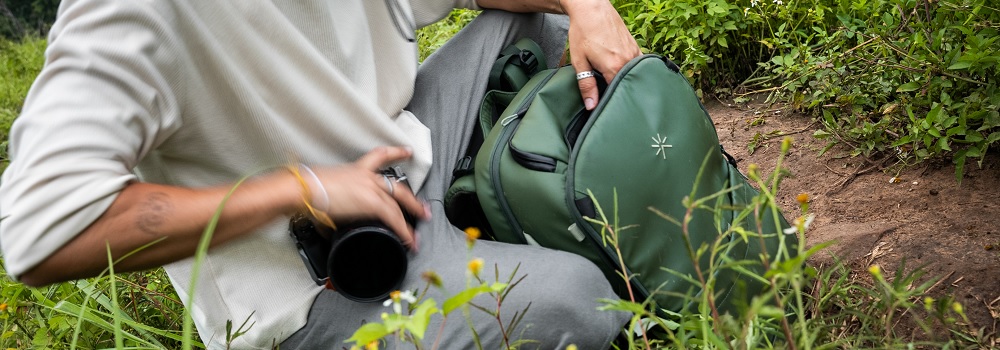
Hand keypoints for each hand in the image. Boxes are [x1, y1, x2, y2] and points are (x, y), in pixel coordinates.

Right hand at [310, 147, 429, 250]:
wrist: (303, 188)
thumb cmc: (306, 189)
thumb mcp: (325, 189)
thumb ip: (332, 202)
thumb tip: (326, 219)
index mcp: (355, 169)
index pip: (380, 156)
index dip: (396, 152)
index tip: (407, 151)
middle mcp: (367, 176)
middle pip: (397, 186)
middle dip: (412, 200)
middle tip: (422, 208)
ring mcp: (371, 188)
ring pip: (399, 204)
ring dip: (410, 219)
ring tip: (417, 235)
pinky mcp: (372, 203)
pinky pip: (394, 218)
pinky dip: (403, 231)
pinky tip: (408, 239)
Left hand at [563, 0, 640, 109]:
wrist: (592, 9)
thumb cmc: (583, 32)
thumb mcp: (579, 61)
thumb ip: (587, 85)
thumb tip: (592, 106)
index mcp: (614, 67)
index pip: (618, 94)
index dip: (612, 102)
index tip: (606, 108)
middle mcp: (628, 61)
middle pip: (628, 85)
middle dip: (621, 94)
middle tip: (613, 101)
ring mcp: (634, 53)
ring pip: (634, 75)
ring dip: (627, 82)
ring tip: (617, 88)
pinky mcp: (635, 47)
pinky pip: (638, 65)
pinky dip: (632, 72)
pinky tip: (623, 75)